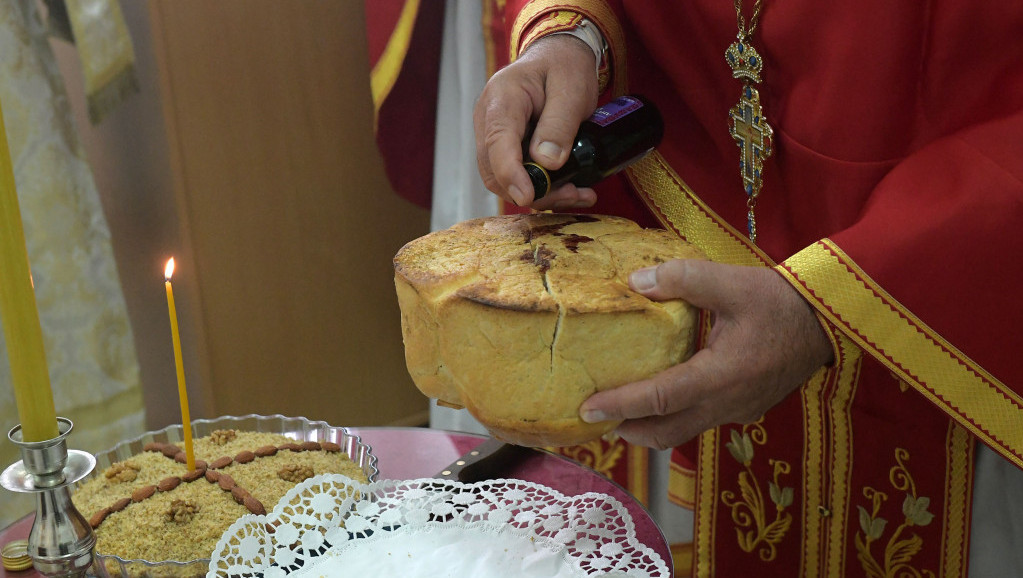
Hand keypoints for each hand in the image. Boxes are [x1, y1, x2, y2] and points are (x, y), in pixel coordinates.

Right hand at [473, 34, 599, 208]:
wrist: (558, 58)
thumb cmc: (564, 67)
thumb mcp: (571, 89)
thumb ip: (559, 124)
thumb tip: (548, 162)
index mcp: (502, 98)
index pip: (497, 142)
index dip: (510, 173)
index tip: (527, 196)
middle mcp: (488, 120)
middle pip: (495, 170)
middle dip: (532, 190)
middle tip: (572, 194)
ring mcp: (493, 137)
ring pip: (503, 180)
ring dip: (540, 194)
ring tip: (578, 194)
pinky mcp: (504, 149)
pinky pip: (516, 176)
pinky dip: (542, 189)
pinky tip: (570, 190)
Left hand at [579, 259, 834, 449]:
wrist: (829, 320)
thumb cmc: (781, 301)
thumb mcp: (731, 281)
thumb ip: (682, 278)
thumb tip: (636, 281)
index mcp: (721, 376)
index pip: (659, 399)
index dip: (621, 405)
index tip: (587, 408)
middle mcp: (727, 403)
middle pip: (667, 431)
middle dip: (629, 429)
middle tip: (596, 418)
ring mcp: (739, 410)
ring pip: (685, 431)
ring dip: (651, 426)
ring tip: (622, 411)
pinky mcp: (747, 408)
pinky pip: (703, 421)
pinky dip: (675, 416)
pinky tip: (664, 395)